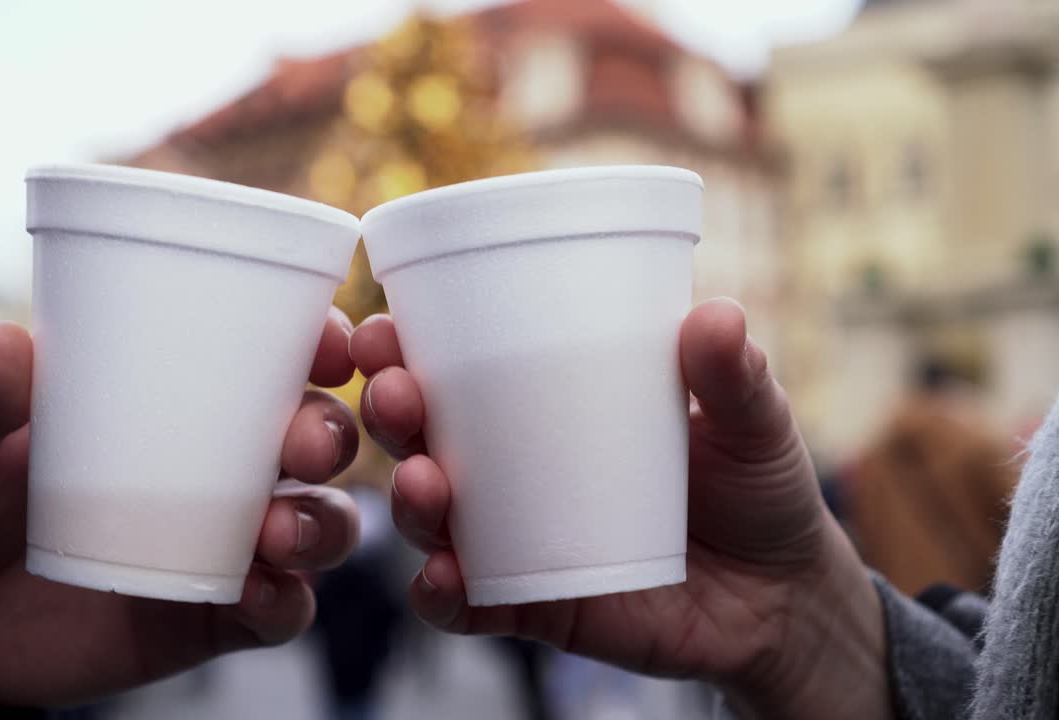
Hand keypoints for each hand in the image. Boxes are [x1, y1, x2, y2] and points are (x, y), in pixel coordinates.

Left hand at [0, 311, 361, 706]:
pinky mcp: (206, 617)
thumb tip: (8, 347)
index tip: (331, 343)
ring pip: (318, 523)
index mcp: (170, 396)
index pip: (270, 356)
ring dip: (322, 522)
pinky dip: (285, 603)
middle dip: (330, 435)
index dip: (322, 344)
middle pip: (314, 438)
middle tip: (301, 447)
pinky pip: (278, 612)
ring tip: (277, 531)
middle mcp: (213, 464)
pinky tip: (259, 591)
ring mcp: (217, 542)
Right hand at [352, 298, 890, 718]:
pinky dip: (444, 595)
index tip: (382, 324)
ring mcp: (520, 539)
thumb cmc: (756, 485)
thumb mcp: (753, 419)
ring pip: (434, 518)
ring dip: (409, 499)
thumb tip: (716, 317)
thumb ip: (734, 376)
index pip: (458, 366)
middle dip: (390, 412)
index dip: (405, 346)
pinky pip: (472, 604)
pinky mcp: (536, 605)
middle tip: (393, 390)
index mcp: (546, 405)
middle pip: (425, 436)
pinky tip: (440, 576)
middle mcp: (515, 469)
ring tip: (421, 479)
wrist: (787, 597)